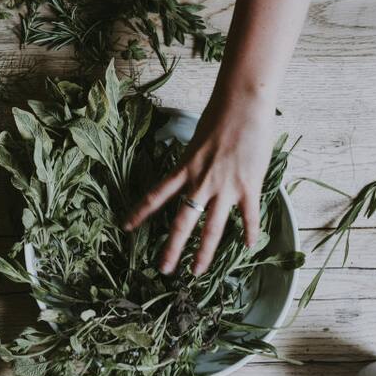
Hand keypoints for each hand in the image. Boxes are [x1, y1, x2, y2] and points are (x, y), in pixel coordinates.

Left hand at [123, 95, 274, 275]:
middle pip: (182, 222)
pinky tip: (248, 248)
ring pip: (212, 228)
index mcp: (184, 169)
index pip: (156, 195)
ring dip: (203, 253)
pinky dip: (250, 233)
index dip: (140, 213)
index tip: (126, 227)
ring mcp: (225, 187)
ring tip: (197, 271)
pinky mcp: (248, 186)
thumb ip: (193, 161)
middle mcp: (201, 182)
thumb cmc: (219, 115)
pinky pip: (248, 216)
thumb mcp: (196, 141)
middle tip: (163, 270)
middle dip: (171, 248)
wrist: (243, 104)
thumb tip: (193, 170)